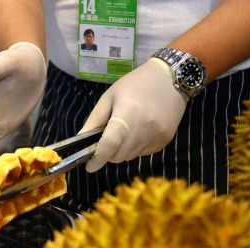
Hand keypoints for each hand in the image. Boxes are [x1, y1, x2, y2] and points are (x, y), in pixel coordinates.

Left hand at [82, 58, 187, 172]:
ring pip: (130, 157)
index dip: (98, 158)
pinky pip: (143, 153)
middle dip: (109, 153)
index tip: (89, 166)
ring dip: (122, 150)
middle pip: (119, 155)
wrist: (170, 78)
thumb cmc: (135, 85)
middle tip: (107, 139)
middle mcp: (144, 129)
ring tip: (126, 130)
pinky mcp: (165, 141)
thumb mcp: (109, 97)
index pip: (110, 144)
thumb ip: (94, 121)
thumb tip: (79, 142)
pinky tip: (140, 131)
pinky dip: (135, 147)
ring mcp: (156, 137)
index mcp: (127, 115)